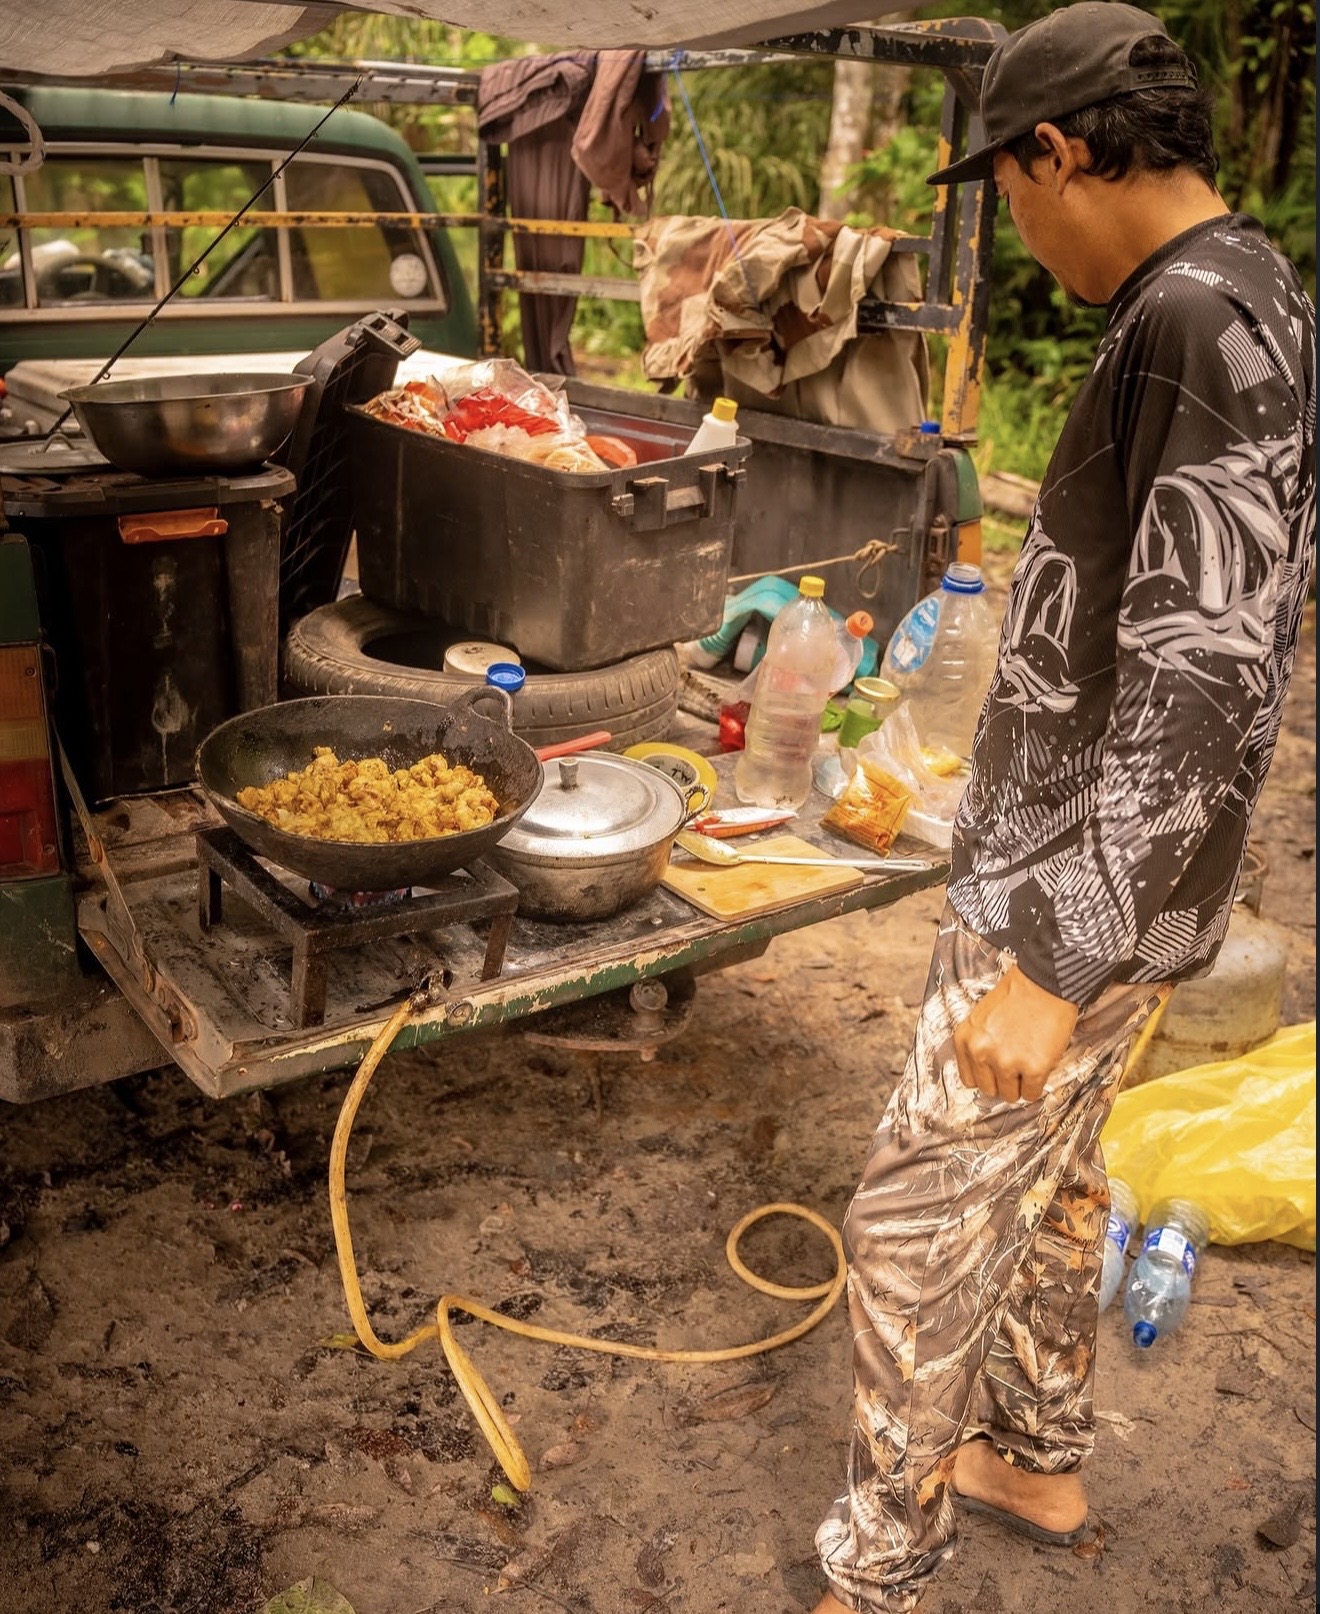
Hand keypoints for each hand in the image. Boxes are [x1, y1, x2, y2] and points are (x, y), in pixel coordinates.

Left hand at [953, 965, 1078, 1103]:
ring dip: (1021, 1084)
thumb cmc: (1017, 995)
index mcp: (965, 1039)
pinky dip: (1037, 1086)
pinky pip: (1032, 1094)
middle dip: (1003, 1081)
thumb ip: (980, 1044)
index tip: (996, 1072)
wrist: (1045, 982)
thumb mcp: (982, 1017)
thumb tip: (987, 1072)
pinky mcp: (1034, 1068)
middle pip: (989, 1090)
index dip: (986, 1076)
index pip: (969, 1079)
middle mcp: (981, 1053)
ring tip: (1029, 1064)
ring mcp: (1007, 1062)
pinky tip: (1040, 1066)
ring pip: (1010, 1095)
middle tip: (1016, 1067)